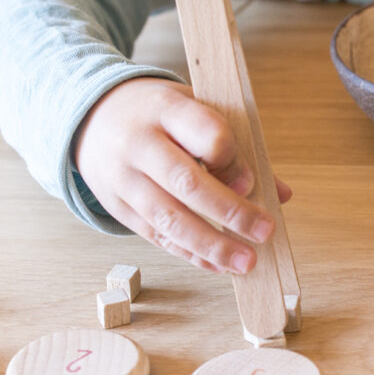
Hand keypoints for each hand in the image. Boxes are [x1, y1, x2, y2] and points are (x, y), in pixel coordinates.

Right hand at [72, 77, 292, 273]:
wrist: (93, 115)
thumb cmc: (159, 115)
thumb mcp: (195, 110)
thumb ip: (237, 147)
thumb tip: (281, 193)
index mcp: (167, 109)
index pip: (206, 133)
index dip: (232, 159)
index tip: (251, 182)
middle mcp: (141, 144)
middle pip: (187, 183)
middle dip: (231, 212)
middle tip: (264, 231)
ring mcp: (125, 178)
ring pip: (170, 218)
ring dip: (212, 245)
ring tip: (246, 261)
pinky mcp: (118, 206)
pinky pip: (157, 236)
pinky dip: (191, 254)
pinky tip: (219, 265)